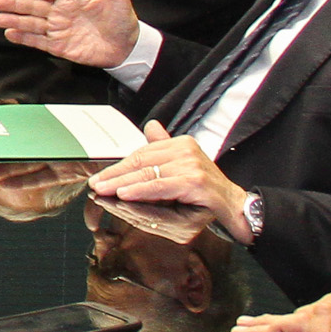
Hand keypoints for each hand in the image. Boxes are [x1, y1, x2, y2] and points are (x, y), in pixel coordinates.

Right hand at [0, 0, 139, 67]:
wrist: (128, 47)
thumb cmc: (123, 18)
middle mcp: (61, 10)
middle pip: (33, 5)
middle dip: (14, 3)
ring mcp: (58, 28)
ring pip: (31, 22)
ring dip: (14, 20)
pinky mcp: (59, 46)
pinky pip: (37, 40)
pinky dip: (23, 37)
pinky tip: (10, 33)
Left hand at [92, 123, 251, 239]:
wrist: (234, 205)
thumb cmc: (205, 189)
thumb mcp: (183, 165)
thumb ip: (165, 147)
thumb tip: (151, 126)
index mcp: (181, 143)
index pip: (143, 153)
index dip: (120, 165)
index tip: (102, 176)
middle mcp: (186, 149)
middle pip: (142, 161)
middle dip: (116, 174)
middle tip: (96, 184)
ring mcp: (191, 165)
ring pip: (148, 174)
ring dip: (122, 183)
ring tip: (104, 190)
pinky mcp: (194, 182)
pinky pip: (160, 186)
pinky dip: (140, 190)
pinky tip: (124, 194)